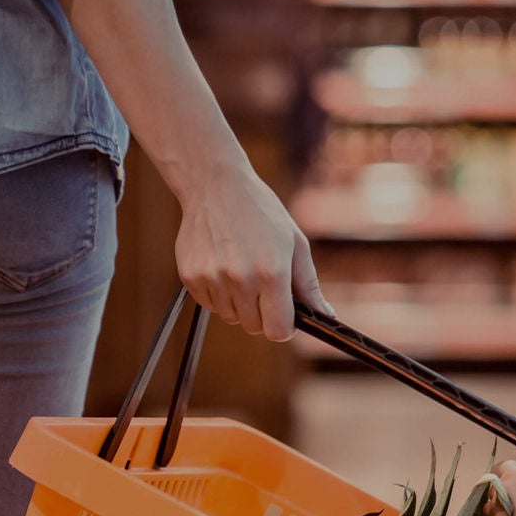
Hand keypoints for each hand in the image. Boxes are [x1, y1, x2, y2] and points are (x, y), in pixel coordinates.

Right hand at [173, 167, 329, 341]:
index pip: (278, 330)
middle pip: (254, 327)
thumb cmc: (261, 212)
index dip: (284, 327)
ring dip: (239, 303)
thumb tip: (324, 315)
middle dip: (262, 314)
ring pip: (231, 317)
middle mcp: (240, 279)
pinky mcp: (191, 277)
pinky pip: (209, 305)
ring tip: (241, 269)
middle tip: (262, 286)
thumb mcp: (294, 242)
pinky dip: (219, 294)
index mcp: (271, 272)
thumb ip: (308, 285)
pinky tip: (223, 265)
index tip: (284, 316)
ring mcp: (212, 279)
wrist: (215, 185)